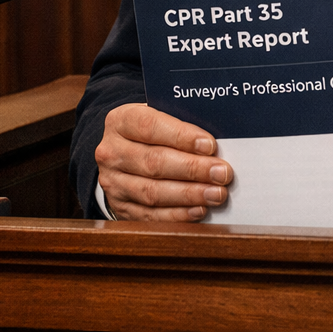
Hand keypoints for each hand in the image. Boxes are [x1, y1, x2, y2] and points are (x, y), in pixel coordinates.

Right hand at [94, 103, 230, 220]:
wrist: (122, 152)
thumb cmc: (152, 131)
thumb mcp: (160, 116)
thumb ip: (181, 123)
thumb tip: (214, 142)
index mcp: (121, 120)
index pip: (150, 126)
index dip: (181, 136)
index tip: (209, 145)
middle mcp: (111, 152)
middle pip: (154, 162)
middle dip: (193, 169)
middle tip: (222, 173)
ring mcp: (113, 182)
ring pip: (152, 192)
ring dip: (189, 195)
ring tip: (216, 194)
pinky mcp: (120, 207)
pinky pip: (150, 215)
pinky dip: (177, 215)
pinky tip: (199, 210)